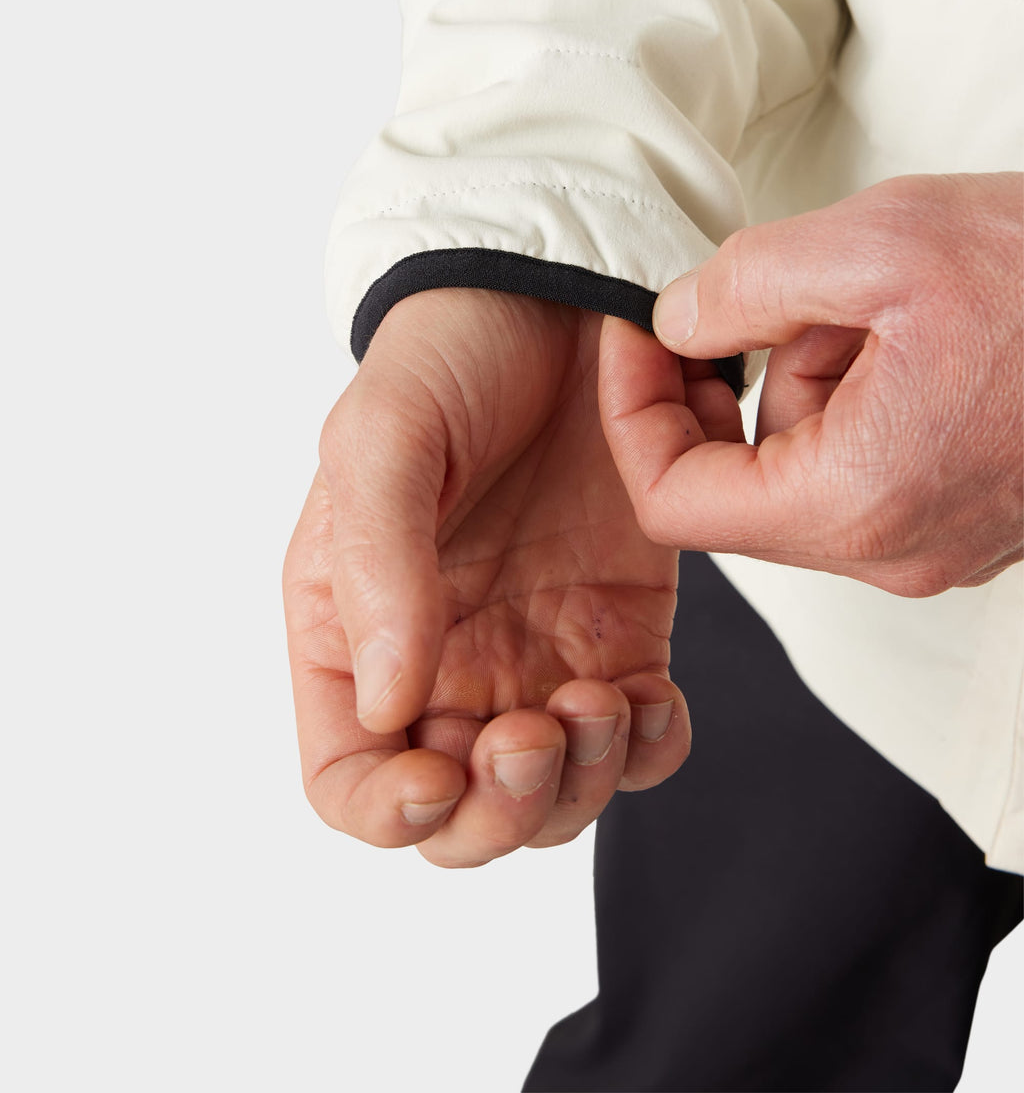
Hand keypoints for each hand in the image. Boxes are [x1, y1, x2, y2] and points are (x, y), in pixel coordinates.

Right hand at [283, 288, 735, 866]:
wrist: (563, 293)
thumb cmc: (452, 355)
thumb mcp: (384, 435)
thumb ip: (378, 561)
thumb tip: (388, 701)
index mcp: (356, 627)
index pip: (348, 779)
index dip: (387, 811)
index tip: (438, 772)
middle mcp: (443, 657)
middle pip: (459, 815)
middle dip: (500, 810)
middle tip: (532, 733)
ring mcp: (537, 651)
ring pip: (555, 797)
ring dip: (580, 784)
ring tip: (598, 701)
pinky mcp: (622, 630)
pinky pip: (641, 738)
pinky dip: (653, 747)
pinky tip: (653, 696)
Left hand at [599, 173, 1023, 597]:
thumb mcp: (878, 244)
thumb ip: (744, 286)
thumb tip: (674, 320)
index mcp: (856, 502)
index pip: (674, 500)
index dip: (632, 408)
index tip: (635, 331)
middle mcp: (893, 550)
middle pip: (739, 479)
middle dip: (739, 373)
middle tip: (784, 286)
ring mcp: (939, 540)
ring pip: (805, 462)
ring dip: (808, 368)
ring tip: (884, 297)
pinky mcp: (971, 511)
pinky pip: (869, 459)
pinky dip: (861, 386)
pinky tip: (919, 325)